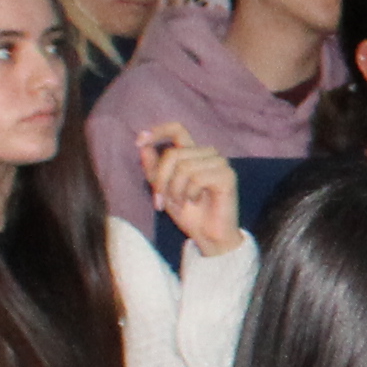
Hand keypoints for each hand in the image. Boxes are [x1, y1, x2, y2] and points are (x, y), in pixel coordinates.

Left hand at [139, 126, 244, 254]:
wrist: (208, 236)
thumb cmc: (189, 213)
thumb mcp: (163, 190)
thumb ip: (154, 169)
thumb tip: (143, 147)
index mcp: (193, 154)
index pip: (177, 130)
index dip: (158, 131)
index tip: (139, 141)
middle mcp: (208, 154)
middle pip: (173, 154)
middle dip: (161, 180)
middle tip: (160, 200)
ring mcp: (219, 164)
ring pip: (184, 167)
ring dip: (176, 190)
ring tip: (182, 202)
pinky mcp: (227, 176)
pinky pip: (197, 178)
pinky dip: (190, 193)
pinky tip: (196, 201)